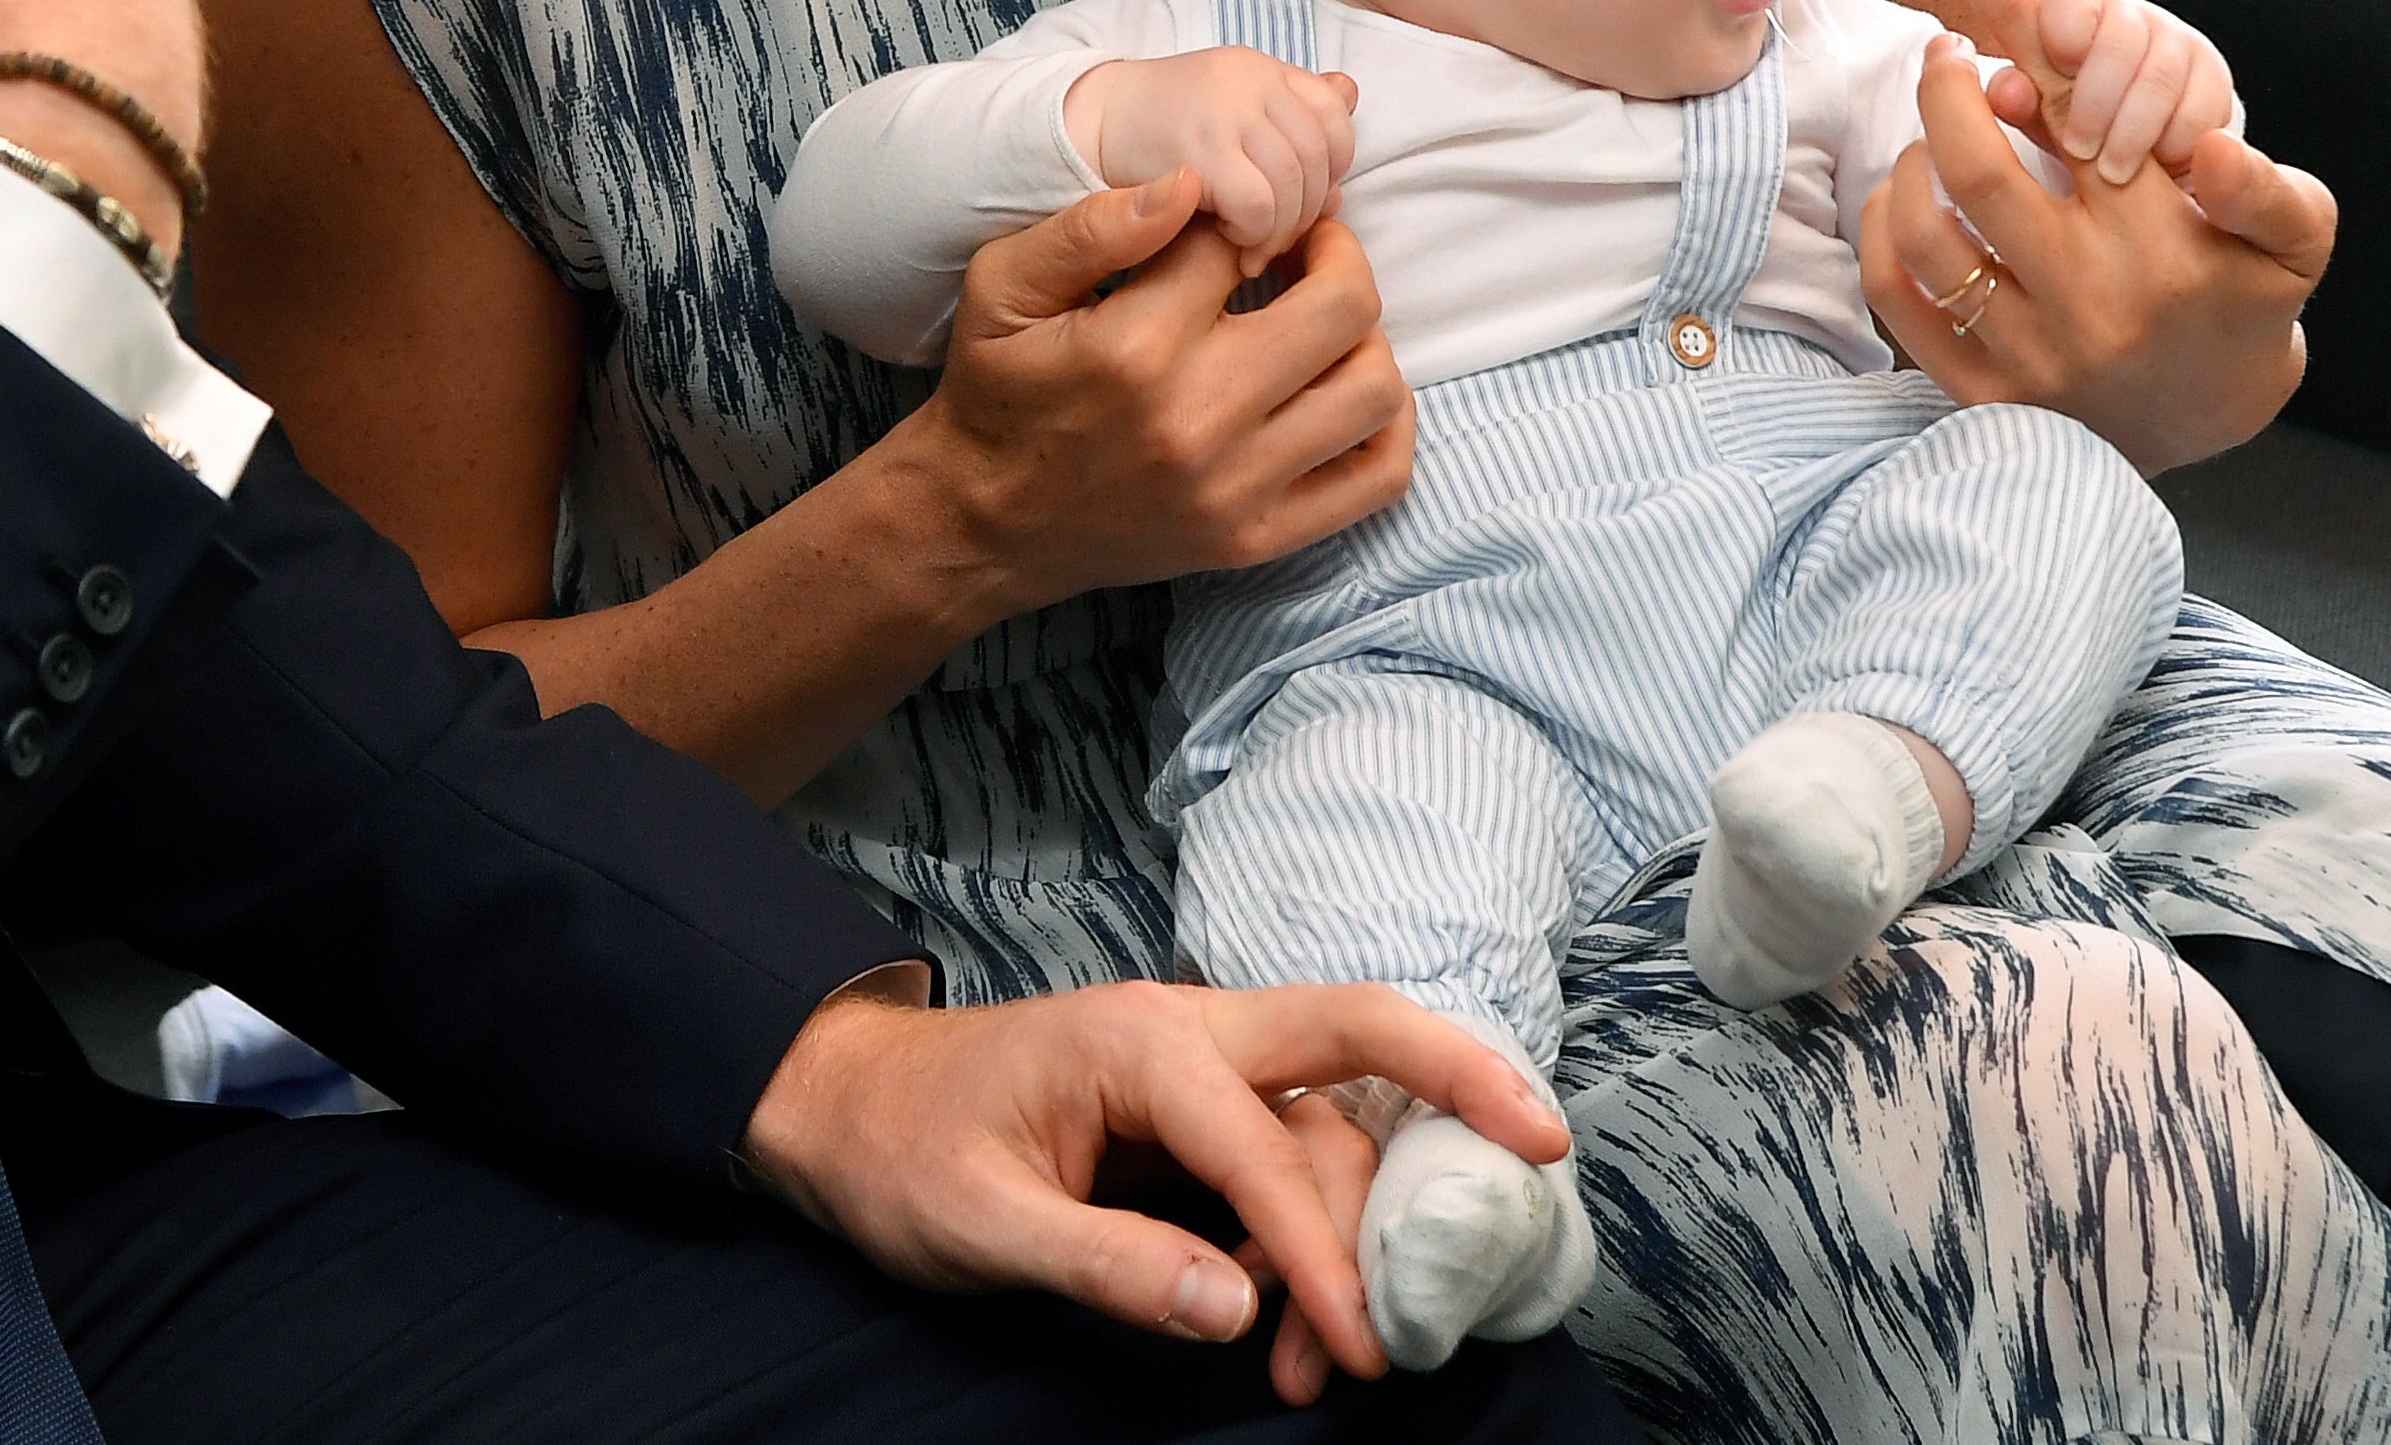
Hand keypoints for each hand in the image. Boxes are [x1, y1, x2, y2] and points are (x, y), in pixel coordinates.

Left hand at [734, 980, 1567, 1384]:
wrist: (843, 1105)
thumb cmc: (901, 1152)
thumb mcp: (979, 1224)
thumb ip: (1106, 1262)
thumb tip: (1235, 1303)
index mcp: (1137, 1042)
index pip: (1264, 1143)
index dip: (1322, 1249)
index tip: (1366, 1344)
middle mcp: (1187, 1032)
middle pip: (1354, 1030)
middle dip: (1458, 1076)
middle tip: (1547, 1147)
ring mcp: (1199, 1065)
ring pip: (1329, 1119)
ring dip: (1358, 1226)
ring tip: (1338, 1360)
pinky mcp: (1198, 1110)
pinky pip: (1293, 1151)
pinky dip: (1318, 1230)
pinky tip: (1302, 1319)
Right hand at [902, 182, 1413, 614]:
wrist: (982, 521)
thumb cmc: (997, 391)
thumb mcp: (1002, 287)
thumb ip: (1090, 226)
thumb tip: (1191, 182)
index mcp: (1137, 345)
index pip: (1240, 240)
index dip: (1241, 213)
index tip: (1230, 219)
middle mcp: (1199, 417)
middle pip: (1343, 305)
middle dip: (1335, 253)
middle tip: (1304, 246)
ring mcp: (1236, 486)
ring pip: (1373, 388)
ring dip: (1365, 336)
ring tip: (1322, 318)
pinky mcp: (1256, 537)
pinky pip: (1375, 480)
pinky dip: (1388, 426)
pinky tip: (1346, 388)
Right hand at [1065, 50, 1359, 261]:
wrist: (1086, 124)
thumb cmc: (1163, 130)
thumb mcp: (1231, 109)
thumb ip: (1288, 118)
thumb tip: (1348, 137)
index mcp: (1262, 68)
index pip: (1334, 113)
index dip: (1333, 165)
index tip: (1304, 199)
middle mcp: (1250, 79)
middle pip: (1318, 155)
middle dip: (1308, 210)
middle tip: (1279, 240)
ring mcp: (1224, 111)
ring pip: (1292, 184)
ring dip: (1280, 230)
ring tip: (1253, 249)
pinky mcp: (1198, 150)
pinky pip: (1258, 203)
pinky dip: (1254, 233)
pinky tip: (1230, 240)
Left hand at [1858, 0, 2336, 473]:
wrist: (2206, 421)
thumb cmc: (2245, 302)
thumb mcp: (2295, 240)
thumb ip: (2269, 187)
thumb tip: (2215, 146)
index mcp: (2163, 248)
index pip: (2075, 117)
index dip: (2021, 35)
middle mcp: (2091, 301)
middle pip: (1975, 170)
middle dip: (1943, 90)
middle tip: (1942, 54)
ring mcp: (2032, 354)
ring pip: (1925, 233)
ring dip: (1911, 160)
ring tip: (1931, 132)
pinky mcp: (1983, 394)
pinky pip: (1899, 298)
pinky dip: (1883, 231)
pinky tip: (1906, 198)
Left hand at [1960, 0, 2235, 182]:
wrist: (2139, 154)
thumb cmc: (2070, 121)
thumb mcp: (2038, 111)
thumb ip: (2018, 98)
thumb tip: (2008, 94)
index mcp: (2072, 11)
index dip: (2062, 29)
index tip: (2058, 64)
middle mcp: (2128, 17)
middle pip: (2118, 41)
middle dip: (2096, 99)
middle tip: (2078, 148)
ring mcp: (2176, 42)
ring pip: (2159, 76)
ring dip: (2132, 130)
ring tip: (2111, 172)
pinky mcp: (2214, 78)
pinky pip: (2201, 107)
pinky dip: (2177, 140)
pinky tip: (2159, 166)